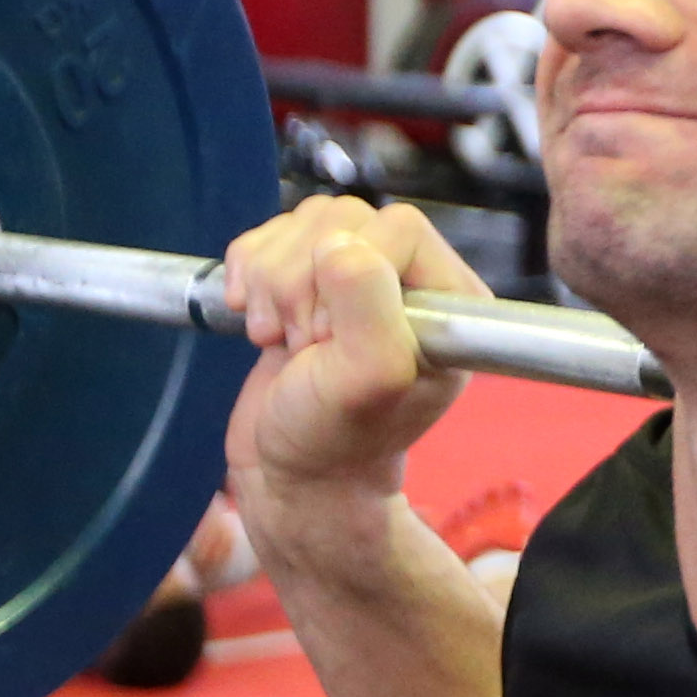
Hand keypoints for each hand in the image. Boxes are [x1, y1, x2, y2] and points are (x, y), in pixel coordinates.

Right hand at [219, 195, 488, 544]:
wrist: (290, 475)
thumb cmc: (335, 443)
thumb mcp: (364, 381)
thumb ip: (367, 307)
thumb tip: (341, 247)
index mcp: (448, 304)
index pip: (399, 227)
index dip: (349, 269)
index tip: (328, 333)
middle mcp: (408, 285)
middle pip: (343, 220)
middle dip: (299, 280)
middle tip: (300, 344)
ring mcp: (354, 282)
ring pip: (303, 224)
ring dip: (270, 279)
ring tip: (279, 338)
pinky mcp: (307, 283)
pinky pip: (271, 237)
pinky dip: (249, 272)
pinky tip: (257, 320)